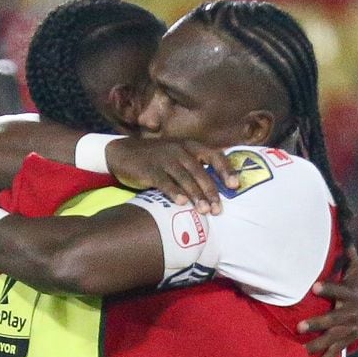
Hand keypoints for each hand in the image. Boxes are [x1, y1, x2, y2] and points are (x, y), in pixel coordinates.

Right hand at [106, 137, 237, 213]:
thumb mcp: (178, 156)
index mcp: (190, 146)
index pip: (214, 155)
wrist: (123, 152)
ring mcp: (164, 158)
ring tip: (204, 211)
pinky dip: (173, 192)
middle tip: (218, 210)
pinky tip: (181, 203)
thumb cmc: (158, 158)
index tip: (234, 185)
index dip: (226, 170)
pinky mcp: (149, 169)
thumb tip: (217, 190)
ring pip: (184, 178)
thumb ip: (196, 167)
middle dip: (211, 192)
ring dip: (196, 195)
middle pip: (200, 172)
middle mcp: (179, 150)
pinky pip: (164, 181)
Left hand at [300, 248, 357, 356]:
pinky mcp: (346, 341)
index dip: (329, 289)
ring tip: (301, 351)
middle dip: (318, 324)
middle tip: (299, 327)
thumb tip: (348, 240)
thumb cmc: (354, 289)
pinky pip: (335, 351)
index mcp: (351, 295)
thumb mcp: (354, 275)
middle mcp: (351, 314)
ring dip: (317, 345)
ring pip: (333, 338)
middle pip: (334, 319)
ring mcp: (349, 330)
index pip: (340, 290)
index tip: (315, 287)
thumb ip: (350, 260)